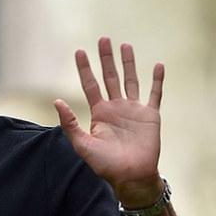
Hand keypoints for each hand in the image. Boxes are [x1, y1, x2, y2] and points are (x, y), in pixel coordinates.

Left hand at [54, 37, 164, 206]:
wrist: (132, 177)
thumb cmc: (106, 165)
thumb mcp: (83, 145)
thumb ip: (70, 123)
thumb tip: (56, 101)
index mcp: (100, 113)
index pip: (90, 85)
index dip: (85, 68)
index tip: (80, 51)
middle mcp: (116, 107)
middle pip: (110, 77)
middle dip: (106, 59)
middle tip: (103, 39)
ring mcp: (134, 110)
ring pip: (130, 80)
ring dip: (128, 63)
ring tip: (125, 45)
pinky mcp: (151, 115)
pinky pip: (155, 94)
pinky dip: (157, 80)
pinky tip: (159, 65)